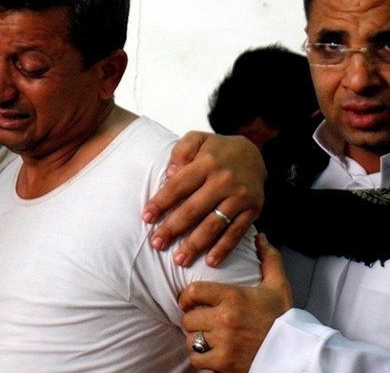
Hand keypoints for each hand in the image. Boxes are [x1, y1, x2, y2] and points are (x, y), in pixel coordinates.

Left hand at [143, 132, 264, 265]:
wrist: (254, 153)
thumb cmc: (216, 150)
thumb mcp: (196, 139)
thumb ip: (180, 151)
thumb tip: (169, 174)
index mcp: (206, 162)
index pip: (178, 185)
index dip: (161, 203)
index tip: (146, 218)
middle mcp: (224, 180)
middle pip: (193, 209)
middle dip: (173, 228)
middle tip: (157, 243)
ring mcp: (240, 197)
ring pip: (214, 224)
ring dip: (195, 244)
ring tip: (179, 260)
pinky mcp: (253, 210)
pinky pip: (236, 232)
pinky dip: (223, 249)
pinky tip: (209, 262)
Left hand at [178, 234, 291, 372]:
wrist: (295, 353)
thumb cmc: (283, 319)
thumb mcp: (279, 286)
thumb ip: (269, 259)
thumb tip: (260, 237)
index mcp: (233, 297)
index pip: (193, 291)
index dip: (186, 296)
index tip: (189, 300)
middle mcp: (225, 318)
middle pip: (188, 317)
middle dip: (193, 319)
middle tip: (201, 320)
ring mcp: (223, 342)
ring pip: (190, 338)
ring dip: (196, 338)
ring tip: (206, 337)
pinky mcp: (223, 363)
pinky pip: (196, 358)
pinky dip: (200, 357)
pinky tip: (210, 353)